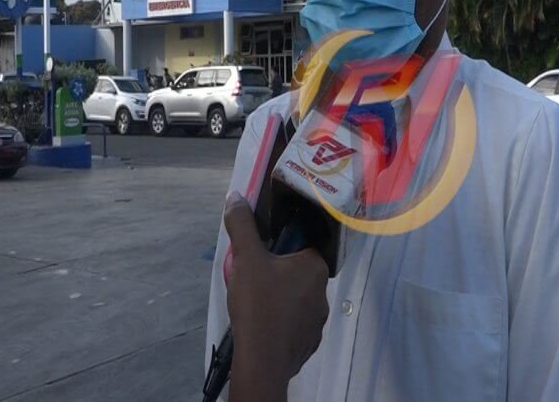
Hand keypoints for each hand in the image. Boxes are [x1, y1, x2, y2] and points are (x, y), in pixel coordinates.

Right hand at [224, 194, 329, 401]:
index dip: (281, 248)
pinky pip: (295, 324)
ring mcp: (318, 321)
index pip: (302, 247)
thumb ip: (241, 225)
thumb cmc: (258, 304)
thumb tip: (236, 197)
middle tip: (253, 278)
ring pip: (297, 300)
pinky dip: (280, 323)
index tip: (263, 254)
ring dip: (279, 299)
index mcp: (314, 267)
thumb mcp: (245, 258)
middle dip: (277, 274)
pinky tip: (262, 325)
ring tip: (255, 303)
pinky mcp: (309, 343)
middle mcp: (323, 292)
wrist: (261, 361)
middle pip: (298, 273)